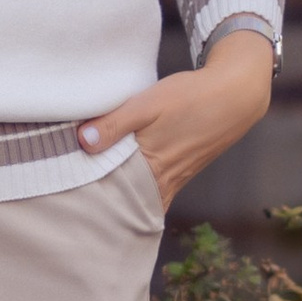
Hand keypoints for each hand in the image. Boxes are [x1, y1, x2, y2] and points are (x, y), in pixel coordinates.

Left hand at [76, 31, 275, 211]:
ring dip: (118, 199)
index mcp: (152, 168)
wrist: (236, 94)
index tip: (65, 195)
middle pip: (125, 204)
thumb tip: (83, 142)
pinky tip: (121, 187)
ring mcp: (174, 180)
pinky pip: (154, 193)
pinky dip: (136, 194)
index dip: (89, 197)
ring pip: (139, 200)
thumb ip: (115, 124)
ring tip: (89, 196)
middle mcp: (164, 182)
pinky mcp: (181, 173)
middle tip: (70, 203)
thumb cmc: (191, 96)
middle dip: (101, 206)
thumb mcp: (149, 103)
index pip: (112, 195)